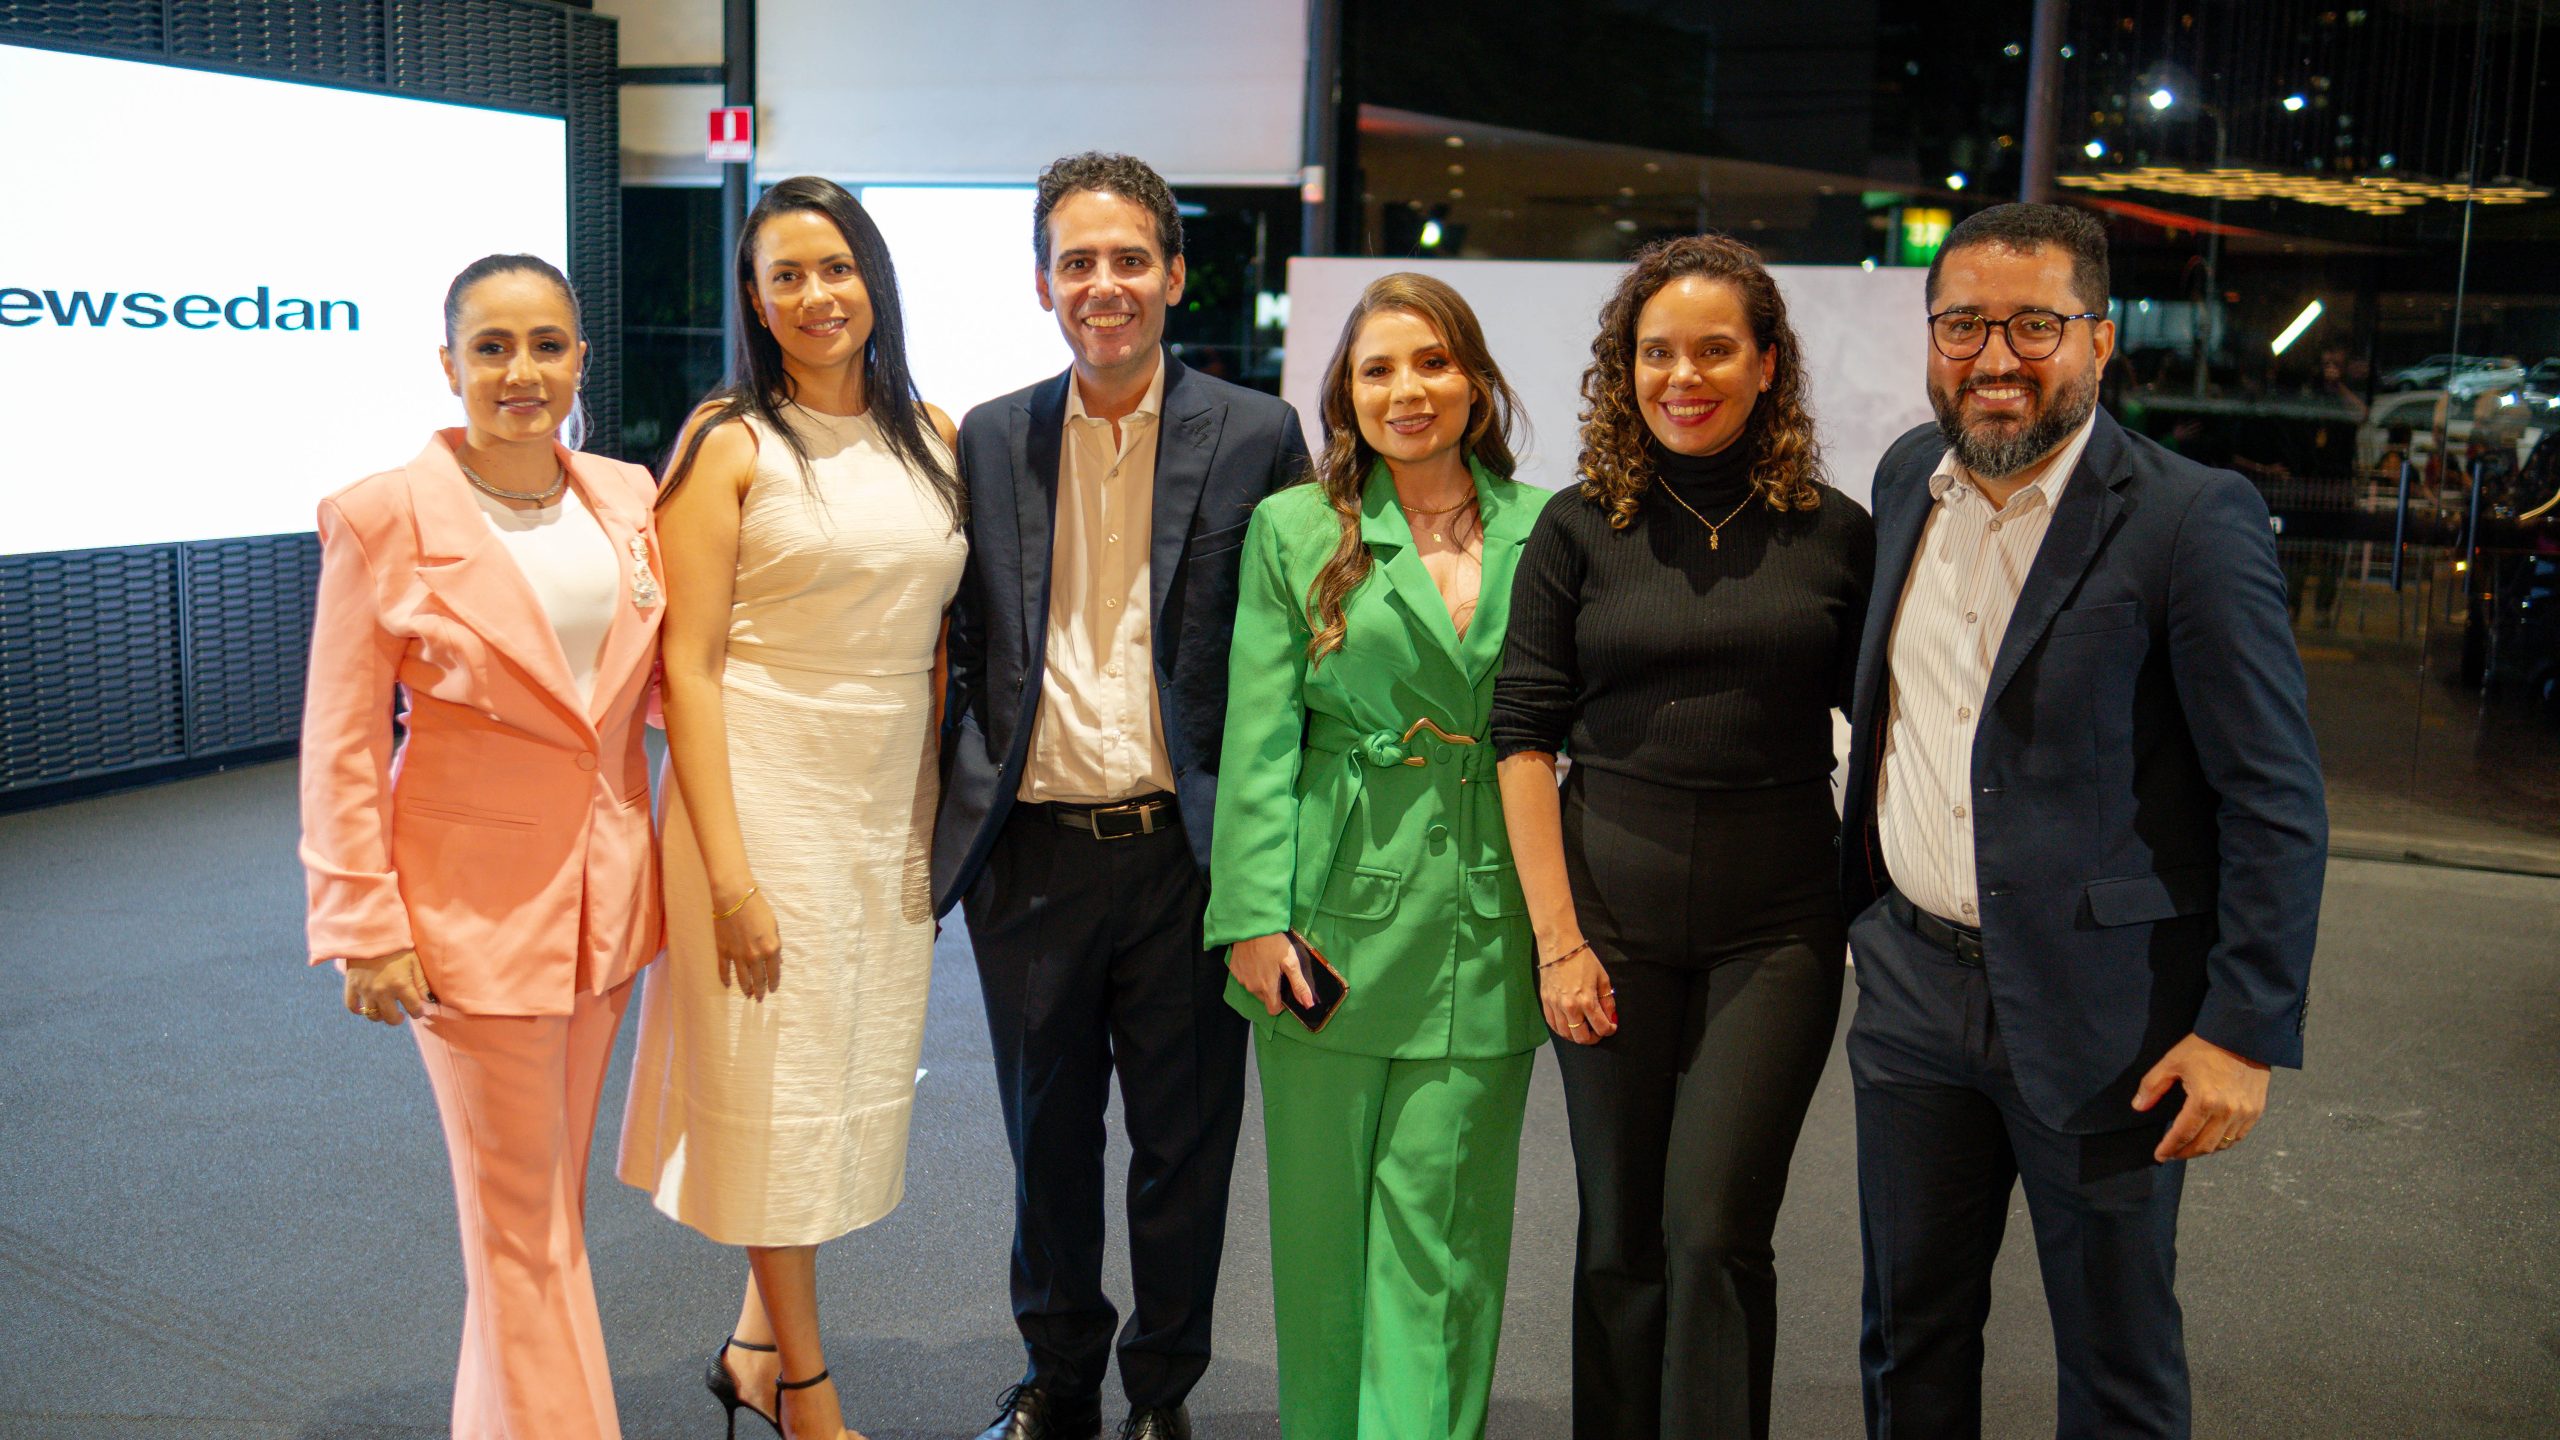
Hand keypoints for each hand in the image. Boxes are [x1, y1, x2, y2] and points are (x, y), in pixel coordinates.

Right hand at [343, 950, 434, 1026]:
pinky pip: (352, 1006)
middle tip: (401, 1015)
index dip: (418, 1013)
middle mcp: (382, 991)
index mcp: (401, 985)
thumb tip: (429, 1001)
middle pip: (391, 1018)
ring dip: (380, 1017)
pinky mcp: (352, 985)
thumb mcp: (415, 963)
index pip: (413, 1009)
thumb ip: (422, 984)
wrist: (372, 933)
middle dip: (398, 1019)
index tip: (418, 1011)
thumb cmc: (397, 947)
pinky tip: (365, 1008)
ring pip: (372, 1015)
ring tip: (385, 1011)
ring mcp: (365, 990)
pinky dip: (358, 1010)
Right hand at [714, 885, 782, 1000]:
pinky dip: (725, 979)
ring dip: (746, 989)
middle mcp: (755, 957)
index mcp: (771, 949)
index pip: (774, 973)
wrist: (734, 898)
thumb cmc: (758, 909)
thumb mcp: (774, 927)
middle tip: (759, 998)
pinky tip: (728, 985)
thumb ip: (775, 946)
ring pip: (742, 979)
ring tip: (748, 995)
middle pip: (758, 980)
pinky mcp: (723, 952)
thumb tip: (778, 961)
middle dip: (760, 991)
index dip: (773, 984)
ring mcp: (738, 956)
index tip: (772, 990)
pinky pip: (724, 970)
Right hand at [1227, 933, 1310, 1015]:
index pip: (1273, 1010)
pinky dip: (1250, 972)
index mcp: (1267, 987)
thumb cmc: (1274, 943)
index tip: (1284, 991)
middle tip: (1277, 972)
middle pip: (1264, 998)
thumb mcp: (1291, 962)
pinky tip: (1255, 959)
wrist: (1252, 926)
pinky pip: (1244, 977)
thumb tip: (1309, 1005)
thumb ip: (1299, 985)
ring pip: (1253, 987)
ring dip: (1260, 981)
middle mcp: (1252, 987)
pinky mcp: (1234, 969)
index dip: (1281, 1004)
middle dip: (1271, 989)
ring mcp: (1241, 979)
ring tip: (1266, 963)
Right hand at [1538, 940, 1616, 1044]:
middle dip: (1593, 1038)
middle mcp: (1570, 1008)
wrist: (1559, 947)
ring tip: (1583, 1029)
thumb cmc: (1583, 959)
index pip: (1601, 1027)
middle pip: (1581, 1038)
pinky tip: (1568, 1025)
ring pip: (1566, 1034)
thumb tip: (1610, 1017)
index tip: (1611, 1027)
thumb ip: (1607, 1001)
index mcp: (1586, 1001)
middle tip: (1598, 1032)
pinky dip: (1562, 1029)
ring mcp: (1555, 1006)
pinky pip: (1552, 1024)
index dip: (1609, 1030)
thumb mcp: (1602, 978)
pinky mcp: (1545, 1002)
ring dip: (1576, 1035)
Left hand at [2133, 1032, 2271, 1161]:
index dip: (2169, 1148)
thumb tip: (2138, 1106)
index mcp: (2205, 1100)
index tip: (2160, 1156)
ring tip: (2189, 1147)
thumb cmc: (2205, 1046)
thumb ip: (2152, 1086)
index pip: (2183, 1134)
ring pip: (2222, 1144)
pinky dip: (2223, 1142)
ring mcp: (2244, 1113)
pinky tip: (2211, 1139)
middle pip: (2203, 1145)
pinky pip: (2238, 1136)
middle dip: (2184, 1153)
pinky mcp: (2256, 1110)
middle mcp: (2227, 1111)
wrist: (2242, 1035)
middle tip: (2171, 1154)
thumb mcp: (2172, 1062)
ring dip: (2203, 1149)